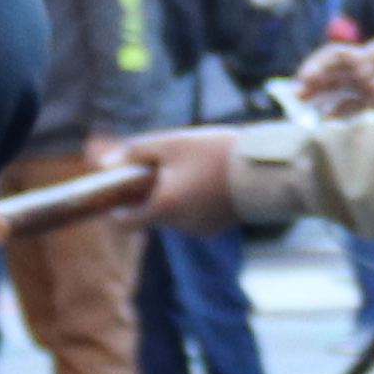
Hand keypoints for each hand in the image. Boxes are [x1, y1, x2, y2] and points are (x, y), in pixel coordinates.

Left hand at [114, 128, 246, 235]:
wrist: (266, 170)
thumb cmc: (216, 153)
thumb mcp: (172, 143)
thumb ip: (136, 153)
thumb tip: (107, 164)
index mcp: (164, 207)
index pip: (124, 222)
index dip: (116, 208)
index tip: (118, 190)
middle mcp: (179, 225)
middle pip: (151, 212)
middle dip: (153, 190)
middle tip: (167, 164)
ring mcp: (199, 229)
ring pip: (173, 213)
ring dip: (175, 193)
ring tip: (196, 167)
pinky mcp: (216, 227)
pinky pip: (194, 214)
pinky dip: (194, 199)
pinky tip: (211, 179)